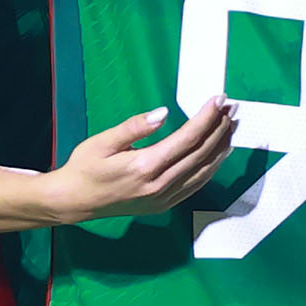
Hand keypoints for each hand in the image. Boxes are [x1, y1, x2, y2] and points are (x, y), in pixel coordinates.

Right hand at [46, 99, 241, 221]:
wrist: (74, 201)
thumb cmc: (85, 168)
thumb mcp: (102, 141)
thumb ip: (134, 126)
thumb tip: (163, 112)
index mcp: (144, 166)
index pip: (186, 139)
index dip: (206, 118)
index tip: (219, 100)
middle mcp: (159, 185)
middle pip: (200, 154)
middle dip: (219, 128)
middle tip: (231, 107)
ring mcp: (164, 198)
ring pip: (204, 171)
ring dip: (221, 147)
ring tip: (231, 126)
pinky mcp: (165, 204)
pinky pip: (196, 184)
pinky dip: (211, 166)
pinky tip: (218, 153)